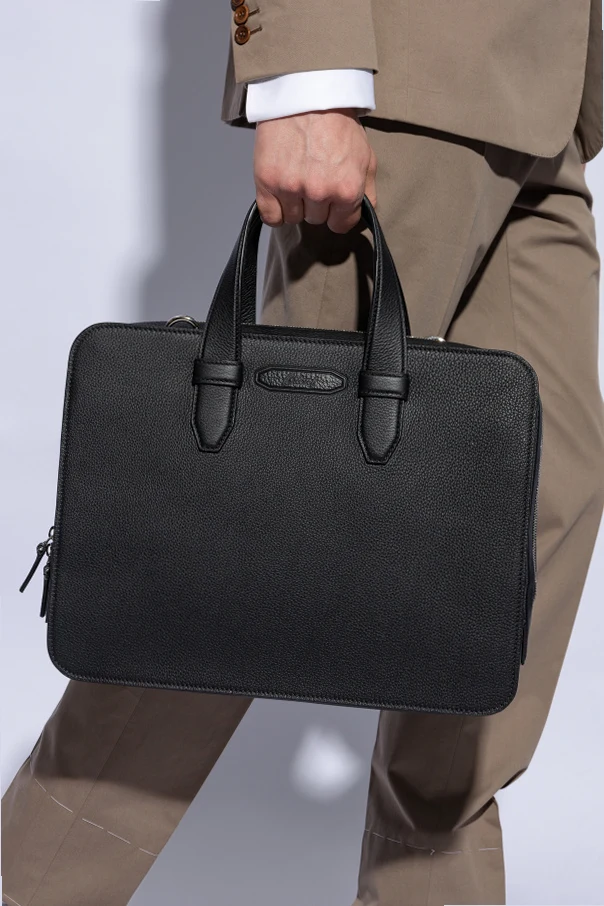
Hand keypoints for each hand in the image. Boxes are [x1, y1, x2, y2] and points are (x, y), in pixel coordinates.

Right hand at [253, 108, 376, 233]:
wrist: (305, 91)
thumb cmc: (336, 120)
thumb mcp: (365, 154)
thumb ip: (367, 189)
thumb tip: (364, 212)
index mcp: (346, 189)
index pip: (340, 225)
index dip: (336, 213)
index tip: (331, 199)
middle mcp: (319, 192)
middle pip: (316, 219)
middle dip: (316, 203)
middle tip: (312, 175)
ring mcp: (291, 187)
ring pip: (294, 218)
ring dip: (295, 204)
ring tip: (296, 176)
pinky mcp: (267, 181)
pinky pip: (271, 216)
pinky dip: (275, 210)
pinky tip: (280, 194)